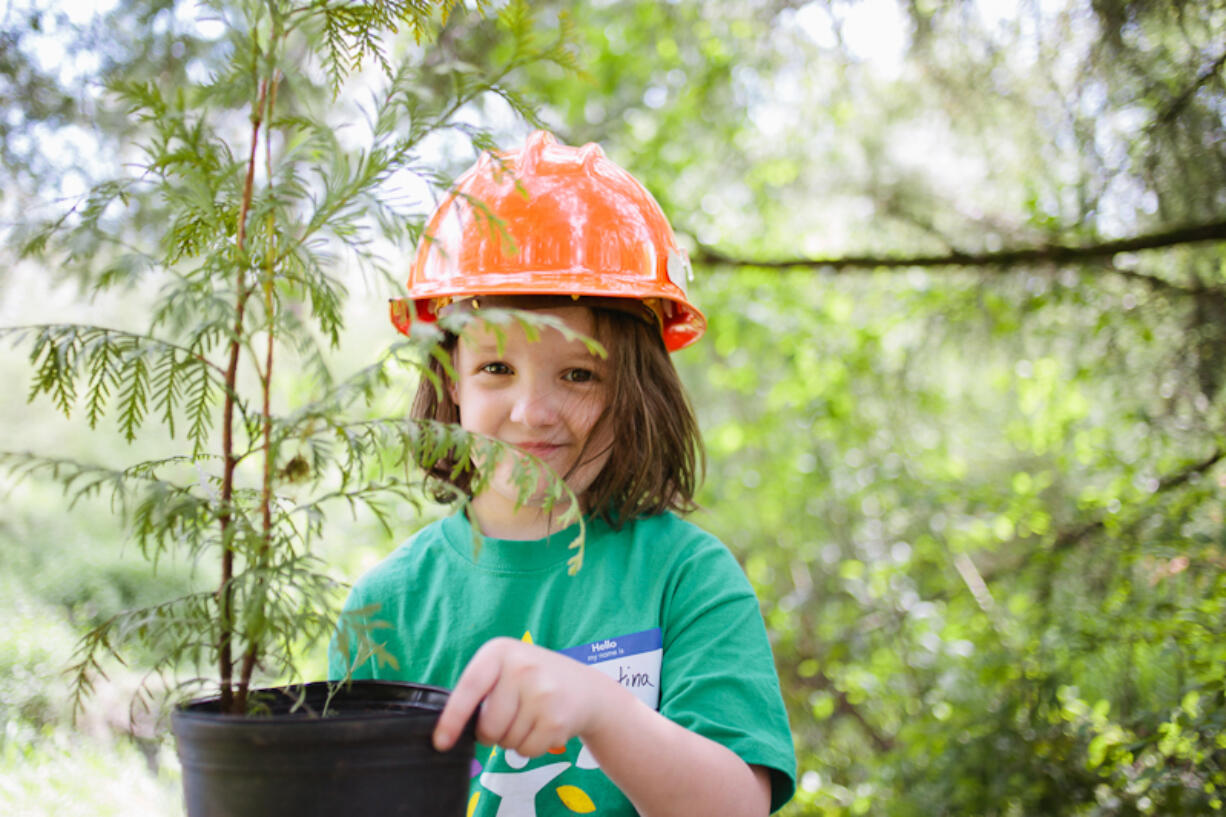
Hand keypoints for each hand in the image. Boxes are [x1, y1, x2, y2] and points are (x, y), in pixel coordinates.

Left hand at [433, 636, 621, 756]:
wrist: (586, 689)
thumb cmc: (534, 681)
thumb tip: (446, 731)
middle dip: (492, 734)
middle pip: (488, 726)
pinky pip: (526, 751)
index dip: (452, 718)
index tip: (440, 742)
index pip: (469, 688)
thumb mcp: (506, 669)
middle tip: (509, 719)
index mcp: (500, 651)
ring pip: (506, 742)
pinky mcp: (556, 718)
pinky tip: (543, 727)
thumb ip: (479, 691)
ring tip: (531, 717)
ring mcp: (542, 692)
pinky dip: (530, 747)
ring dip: (513, 740)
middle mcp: (522, 667)